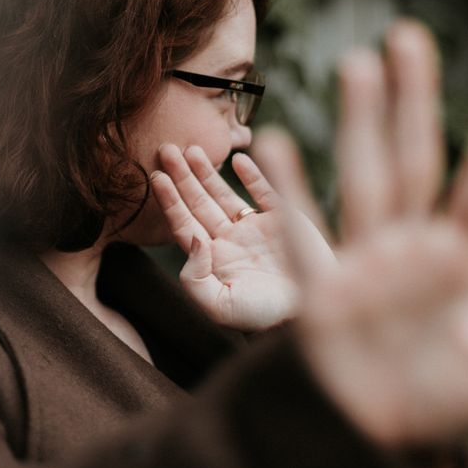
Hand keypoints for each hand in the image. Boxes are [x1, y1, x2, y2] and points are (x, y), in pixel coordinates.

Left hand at [149, 143, 334, 330]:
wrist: (310, 315)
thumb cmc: (262, 318)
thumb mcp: (219, 307)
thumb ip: (195, 277)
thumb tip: (191, 238)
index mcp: (213, 259)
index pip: (184, 223)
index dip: (169, 200)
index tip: (156, 176)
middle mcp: (230, 241)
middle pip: (199, 203)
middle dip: (182, 177)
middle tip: (166, 149)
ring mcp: (256, 229)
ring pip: (225, 194)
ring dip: (208, 172)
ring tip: (191, 149)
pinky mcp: (284, 220)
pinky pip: (264, 192)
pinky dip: (252, 175)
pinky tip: (238, 159)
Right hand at [284, 20, 467, 446]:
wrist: (366, 434)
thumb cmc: (434, 403)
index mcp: (458, 261)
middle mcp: (408, 247)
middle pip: (415, 159)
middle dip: (414, 99)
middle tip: (408, 35)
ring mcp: (363, 261)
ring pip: (364, 177)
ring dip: (361, 122)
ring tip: (359, 62)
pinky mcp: (321, 289)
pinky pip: (303, 233)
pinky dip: (289, 192)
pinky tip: (276, 145)